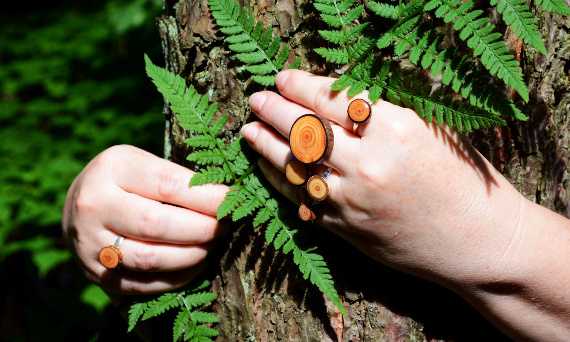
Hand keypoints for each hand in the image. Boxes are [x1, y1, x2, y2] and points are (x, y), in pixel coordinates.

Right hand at [62, 145, 228, 293]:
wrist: (76, 206)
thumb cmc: (124, 179)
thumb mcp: (142, 163)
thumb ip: (176, 179)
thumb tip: (227, 201)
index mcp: (112, 167)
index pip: (167, 185)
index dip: (207, 197)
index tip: (233, 202)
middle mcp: (94, 204)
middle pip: (157, 224)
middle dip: (202, 228)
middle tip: (225, 227)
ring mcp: (90, 243)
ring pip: (151, 258)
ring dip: (193, 255)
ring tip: (213, 244)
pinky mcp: (96, 273)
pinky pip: (144, 284)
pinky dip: (178, 277)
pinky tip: (196, 264)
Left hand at [242, 70, 569, 340]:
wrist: (477, 240)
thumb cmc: (462, 179)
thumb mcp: (431, 131)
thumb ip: (384, 113)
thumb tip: (339, 96)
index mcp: (395, 129)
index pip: (332, 99)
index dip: (300, 85)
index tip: (281, 78)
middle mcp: (368, 163)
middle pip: (305, 130)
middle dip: (273, 110)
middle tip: (256, 99)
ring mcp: (353, 198)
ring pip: (294, 166)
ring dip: (265, 145)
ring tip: (248, 130)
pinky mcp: (345, 227)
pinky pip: (300, 199)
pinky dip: (278, 180)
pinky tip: (266, 166)